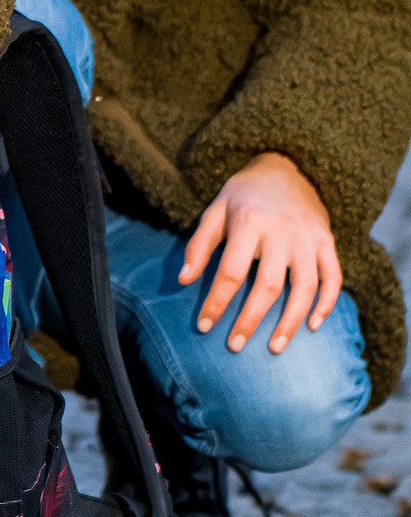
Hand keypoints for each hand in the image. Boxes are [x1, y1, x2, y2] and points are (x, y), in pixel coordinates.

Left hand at [178, 151, 342, 353]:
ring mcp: (308, 239)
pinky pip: (332, 277)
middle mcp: (282, 233)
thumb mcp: (214, 213)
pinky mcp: (327, 243)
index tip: (204, 326)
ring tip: (274, 348)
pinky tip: (313, 326)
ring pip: (304, 288)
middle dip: (250, 320)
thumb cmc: (242, 197)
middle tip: (234, 346)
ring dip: (290, 321)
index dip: (216, 302)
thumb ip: (198, 247)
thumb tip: (182, 280)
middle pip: (268, 286)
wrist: (286, 168)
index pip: (231, 272)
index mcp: (249, 224)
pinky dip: (327, 304)